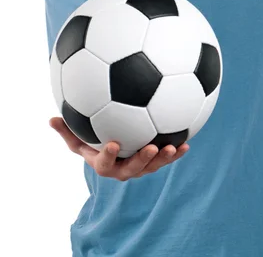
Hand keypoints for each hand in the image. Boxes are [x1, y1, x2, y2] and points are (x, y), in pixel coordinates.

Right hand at [49, 117, 189, 180]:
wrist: (112, 150)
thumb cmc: (92, 139)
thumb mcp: (78, 136)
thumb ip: (66, 130)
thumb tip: (51, 118)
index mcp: (103, 163)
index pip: (103, 164)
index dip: (108, 156)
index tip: (113, 143)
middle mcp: (122, 168)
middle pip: (132, 169)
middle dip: (142, 160)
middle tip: (151, 147)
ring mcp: (139, 167)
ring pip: (152, 166)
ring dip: (163, 158)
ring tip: (172, 147)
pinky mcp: (153, 162)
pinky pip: (165, 159)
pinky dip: (176, 153)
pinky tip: (186, 143)